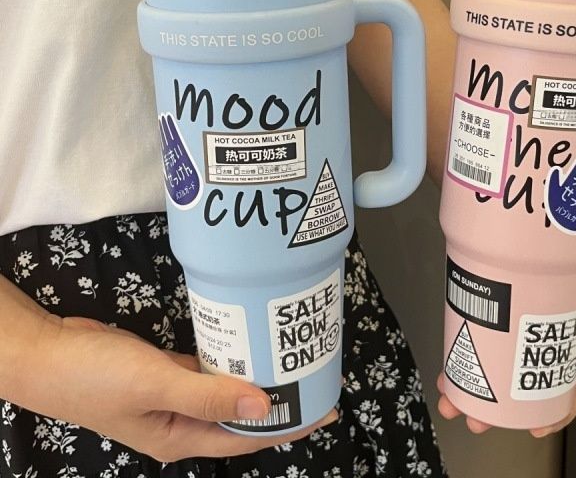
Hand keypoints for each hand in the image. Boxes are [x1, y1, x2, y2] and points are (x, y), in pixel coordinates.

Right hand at [19, 315, 336, 461]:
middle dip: (278, 401)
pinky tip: (248, 340)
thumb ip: (210, 397)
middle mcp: (182, 422)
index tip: (325, 409)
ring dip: (255, 377)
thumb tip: (266, 408)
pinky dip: (227, 358)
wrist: (48, 353)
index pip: (248, 437)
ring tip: (291, 355)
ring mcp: (172, 396)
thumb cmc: (99, 377)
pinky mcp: (163, 371)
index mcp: (182, 437)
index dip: (288, 425)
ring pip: (225, 390)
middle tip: (316, 373)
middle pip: (241, 416)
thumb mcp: (156, 387)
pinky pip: (206, 368)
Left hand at [437, 242, 575, 436]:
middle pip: (521, 388)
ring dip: (470, 397)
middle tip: (476, 421)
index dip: (558, 410)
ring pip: (492, 378)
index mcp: (565, 332)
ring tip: (450, 406)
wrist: (527, 238)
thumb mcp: (571, 262)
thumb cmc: (554, 262)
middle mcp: (538, 343)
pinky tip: (445, 381)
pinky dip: (459, 371)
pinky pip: (473, 357)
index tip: (537, 429)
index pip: (571, 380)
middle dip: (497, 411)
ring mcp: (509, 340)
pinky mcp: (485, 328)